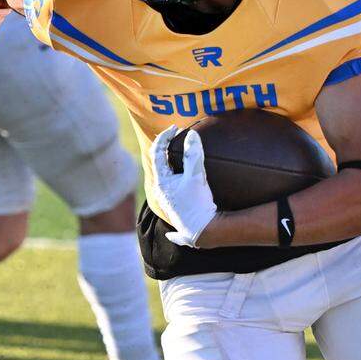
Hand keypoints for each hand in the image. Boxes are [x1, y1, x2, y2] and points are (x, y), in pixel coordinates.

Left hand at [149, 125, 217, 246]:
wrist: (203, 231)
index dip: (165, 137)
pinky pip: (172, 204)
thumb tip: (192, 135)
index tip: (176, 128)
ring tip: (177, 162)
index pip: (157, 152)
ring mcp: (168, 205)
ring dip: (168, 171)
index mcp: (162, 182)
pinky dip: (172, 199)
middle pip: (158, 168)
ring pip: (164, 184)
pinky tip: (173, 202)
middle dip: (164, 152)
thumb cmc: (197, 204)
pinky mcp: (177, 215)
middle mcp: (161, 194)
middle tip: (174, 140)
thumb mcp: (196, 176)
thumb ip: (193, 154)